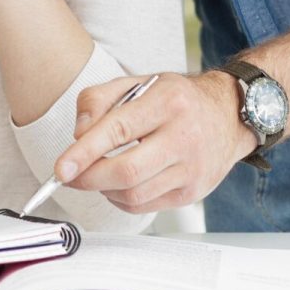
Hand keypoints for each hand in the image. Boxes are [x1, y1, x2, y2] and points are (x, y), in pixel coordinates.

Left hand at [51, 72, 256, 213]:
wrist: (229, 115)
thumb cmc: (177, 99)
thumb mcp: (138, 83)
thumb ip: (99, 99)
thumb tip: (78, 135)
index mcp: (168, 102)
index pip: (118, 130)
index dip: (84, 153)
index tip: (60, 169)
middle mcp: (184, 136)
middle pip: (126, 171)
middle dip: (89, 178)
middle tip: (69, 176)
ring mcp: (192, 169)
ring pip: (134, 195)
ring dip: (103, 189)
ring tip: (97, 174)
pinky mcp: (192, 192)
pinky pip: (145, 206)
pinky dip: (121, 199)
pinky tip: (118, 184)